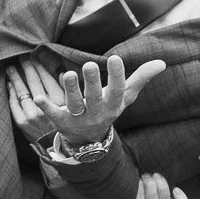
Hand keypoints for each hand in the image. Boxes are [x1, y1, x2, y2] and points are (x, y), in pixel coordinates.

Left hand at [6, 57, 62, 142]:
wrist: (55, 147)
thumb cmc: (65, 124)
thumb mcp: (71, 107)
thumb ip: (66, 89)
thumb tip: (61, 71)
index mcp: (60, 100)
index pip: (46, 77)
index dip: (38, 65)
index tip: (34, 56)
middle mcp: (46, 106)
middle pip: (33, 81)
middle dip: (26, 67)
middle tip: (21, 57)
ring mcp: (32, 114)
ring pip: (22, 90)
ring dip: (15, 77)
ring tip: (11, 68)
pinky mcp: (23, 122)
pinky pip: (14, 103)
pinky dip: (11, 92)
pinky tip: (9, 84)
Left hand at [33, 55, 165, 145]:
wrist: (89, 140)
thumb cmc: (107, 109)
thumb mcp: (124, 97)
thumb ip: (140, 78)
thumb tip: (162, 62)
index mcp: (112, 105)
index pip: (117, 91)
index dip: (117, 76)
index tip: (115, 58)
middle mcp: (96, 113)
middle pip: (95, 98)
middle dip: (93, 82)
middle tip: (90, 65)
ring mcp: (78, 118)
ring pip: (74, 105)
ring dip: (70, 90)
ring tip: (68, 74)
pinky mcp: (61, 121)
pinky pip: (53, 114)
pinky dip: (46, 106)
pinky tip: (36, 97)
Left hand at [123, 173, 188, 198]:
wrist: (129, 198)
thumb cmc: (148, 189)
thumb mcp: (159, 186)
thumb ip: (165, 181)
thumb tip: (174, 162)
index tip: (176, 189)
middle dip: (160, 185)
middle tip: (154, 175)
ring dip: (149, 185)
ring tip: (145, 176)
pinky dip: (139, 190)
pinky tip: (139, 182)